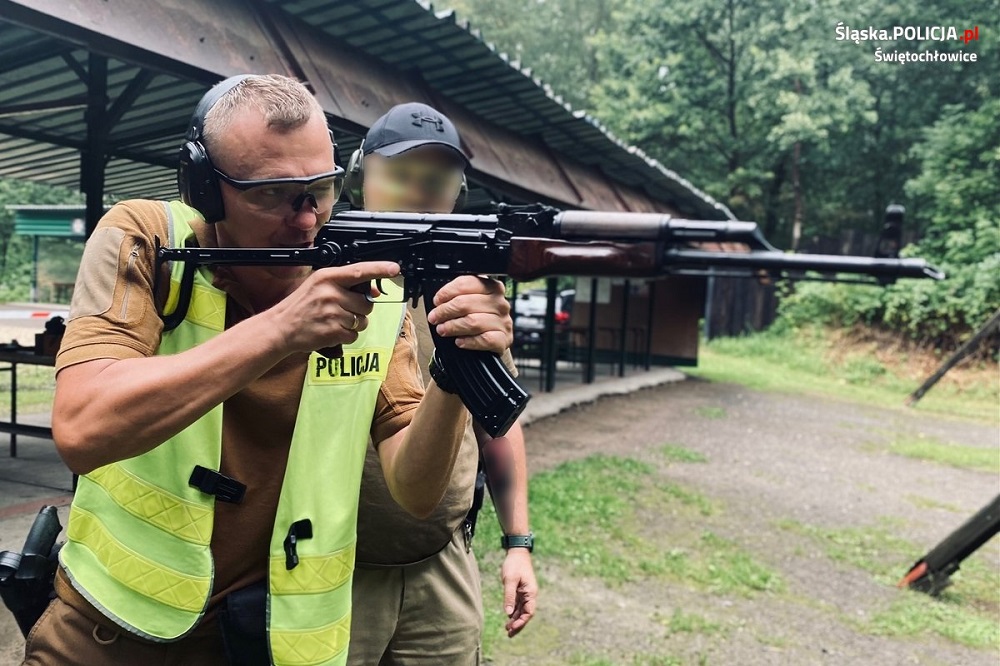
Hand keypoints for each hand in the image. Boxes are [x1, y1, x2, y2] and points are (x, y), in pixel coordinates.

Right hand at [269, 261, 399, 353]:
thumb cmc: (300, 306)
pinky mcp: (333, 331)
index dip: (380, 269)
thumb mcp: (319, 286)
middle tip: (343, 310)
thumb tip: (374, 292)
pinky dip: (346, 336)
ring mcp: (332, 313)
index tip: (395, 268)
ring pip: (362, 321)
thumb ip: (345, 285)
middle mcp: (331, 293)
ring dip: (353, 324)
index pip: (359, 271)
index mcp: (327, 278)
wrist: (280, 328)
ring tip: (335, 321)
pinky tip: (332, 331)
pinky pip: (354, 335)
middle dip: (360, 309)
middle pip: (366, 303)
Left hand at [426, 276, 511, 353]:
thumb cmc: (479, 319)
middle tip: (434, 318)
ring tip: (442, 330)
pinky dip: (469, 341)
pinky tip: (459, 341)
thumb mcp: (470, 302)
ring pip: (473, 322)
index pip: (466, 284)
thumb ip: (458, 297)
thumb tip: (439, 302)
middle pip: (466, 304)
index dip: (447, 292)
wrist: (493, 340)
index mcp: (491, 287)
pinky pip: (485, 339)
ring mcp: (504, 321)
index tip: (437, 301)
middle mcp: (500, 303)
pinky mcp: (504, 339)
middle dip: (445, 311)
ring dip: (453, 327)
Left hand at [501, 547, 536, 636]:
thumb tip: (508, 613)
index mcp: (531, 592)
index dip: (521, 622)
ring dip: (515, 619)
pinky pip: (518, 604)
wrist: (517, 552)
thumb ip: (509, 597)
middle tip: (509, 634)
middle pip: (526, 613)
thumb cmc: (514, 564)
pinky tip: (508, 618)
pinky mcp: (520, 590)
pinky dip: (513, 612)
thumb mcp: (510, 580)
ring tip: (507, 629)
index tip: (513, 629)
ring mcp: (525, 592)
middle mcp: (530, 594)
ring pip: (521, 610)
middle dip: (518, 624)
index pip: (528, 612)